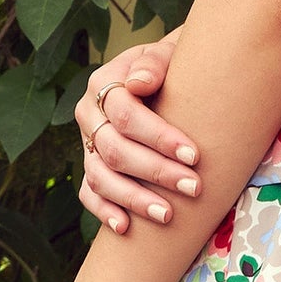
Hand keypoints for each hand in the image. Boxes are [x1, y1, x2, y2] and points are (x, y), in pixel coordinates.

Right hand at [76, 27, 199, 233]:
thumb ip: (154, 63)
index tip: (194, 154)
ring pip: (101, 177)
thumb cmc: (173, 66)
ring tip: (168, 215)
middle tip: (194, 187)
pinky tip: (125, 227)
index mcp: (104, 83)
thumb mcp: (167, 54)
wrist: (165, 76)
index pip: (126, 115)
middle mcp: (88, 114)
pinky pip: (89, 194)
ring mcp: (86, 143)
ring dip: (134, 199)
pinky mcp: (90, 166)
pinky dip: (104, 211)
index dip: (159, 137)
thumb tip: (139, 83)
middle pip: (115, 150)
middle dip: (156, 172)